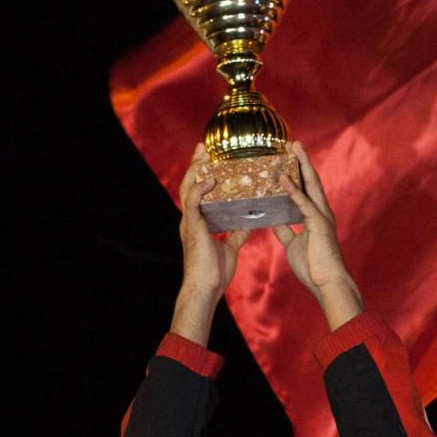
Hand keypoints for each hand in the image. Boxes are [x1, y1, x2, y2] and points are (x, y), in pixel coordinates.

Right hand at [171, 143, 249, 345]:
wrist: (206, 288)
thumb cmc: (215, 273)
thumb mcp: (229, 248)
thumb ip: (236, 234)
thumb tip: (248, 225)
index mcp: (199, 222)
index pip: (198, 192)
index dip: (202, 175)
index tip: (210, 159)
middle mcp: (191, 219)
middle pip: (190, 184)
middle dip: (197, 165)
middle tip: (204, 148)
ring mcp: (190, 222)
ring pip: (188, 188)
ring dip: (196, 170)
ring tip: (204, 155)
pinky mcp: (193, 228)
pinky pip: (193, 203)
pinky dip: (200, 189)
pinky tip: (210, 179)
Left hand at [272, 142, 362, 329]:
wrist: (327, 283)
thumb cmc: (313, 267)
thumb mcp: (293, 245)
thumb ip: (286, 231)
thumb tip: (274, 222)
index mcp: (316, 216)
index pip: (307, 188)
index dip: (299, 172)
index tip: (290, 157)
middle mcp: (321, 212)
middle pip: (311, 180)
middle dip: (302, 161)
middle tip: (293, 143)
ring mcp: (322, 216)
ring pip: (311, 185)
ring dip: (301, 165)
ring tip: (292, 148)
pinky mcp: (319, 225)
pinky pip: (304, 204)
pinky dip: (293, 190)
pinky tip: (283, 178)